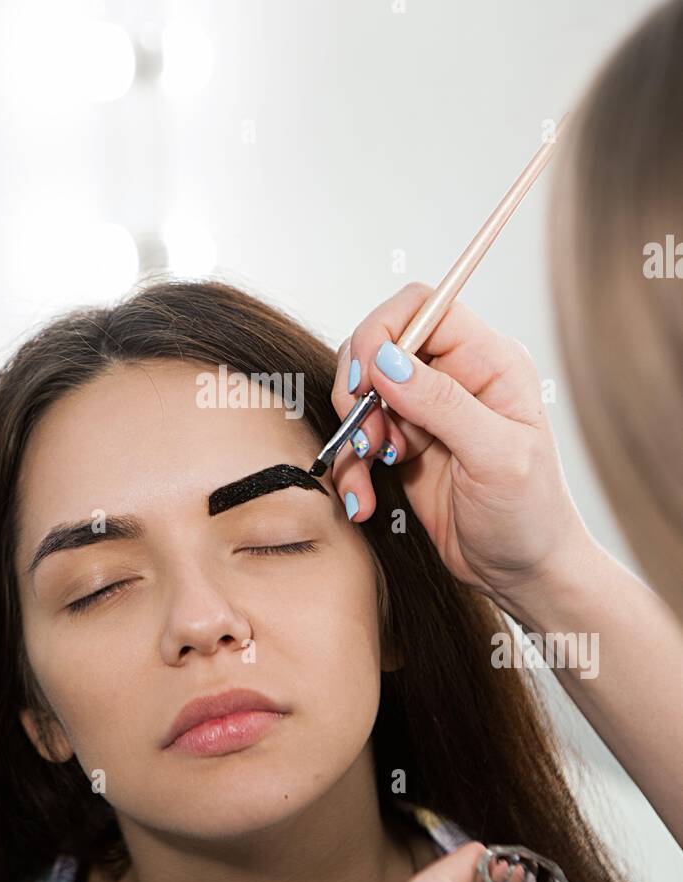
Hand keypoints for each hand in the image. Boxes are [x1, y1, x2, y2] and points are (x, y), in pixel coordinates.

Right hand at [331, 281, 590, 610]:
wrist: (524, 574)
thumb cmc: (530, 516)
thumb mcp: (496, 457)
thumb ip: (443, 405)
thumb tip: (387, 362)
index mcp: (490, 361)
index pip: (422, 307)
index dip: (381, 332)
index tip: (366, 382)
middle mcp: (456, 376)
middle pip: (378, 345)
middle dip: (359, 390)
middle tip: (367, 436)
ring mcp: (427, 410)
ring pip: (361, 393)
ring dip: (352, 435)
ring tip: (366, 473)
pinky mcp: (405, 444)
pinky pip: (358, 438)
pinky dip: (351, 468)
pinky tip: (364, 500)